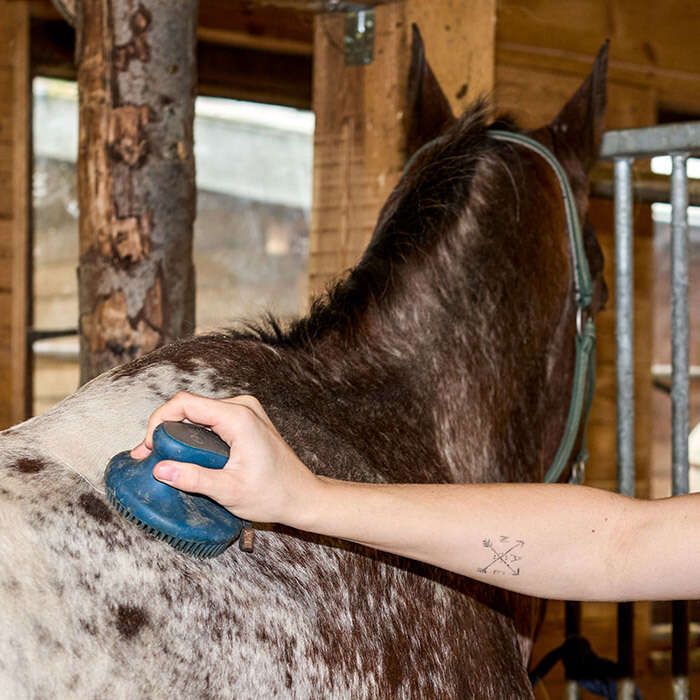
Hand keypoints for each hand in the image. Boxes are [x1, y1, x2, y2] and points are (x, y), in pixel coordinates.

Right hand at [130, 392, 320, 526]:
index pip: (185, 403)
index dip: (159, 420)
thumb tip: (159, 469)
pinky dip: (194, 435)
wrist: (302, 496)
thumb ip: (194, 479)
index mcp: (238, 417)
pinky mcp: (245, 420)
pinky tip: (184, 455)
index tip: (147, 446)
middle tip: (148, 457)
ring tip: (163, 459)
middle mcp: (242, 407)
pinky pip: (211, 420)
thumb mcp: (229, 491)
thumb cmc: (273, 494)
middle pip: (190, 407)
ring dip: (178, 433)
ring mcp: (245, 411)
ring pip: (199, 413)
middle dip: (165, 429)